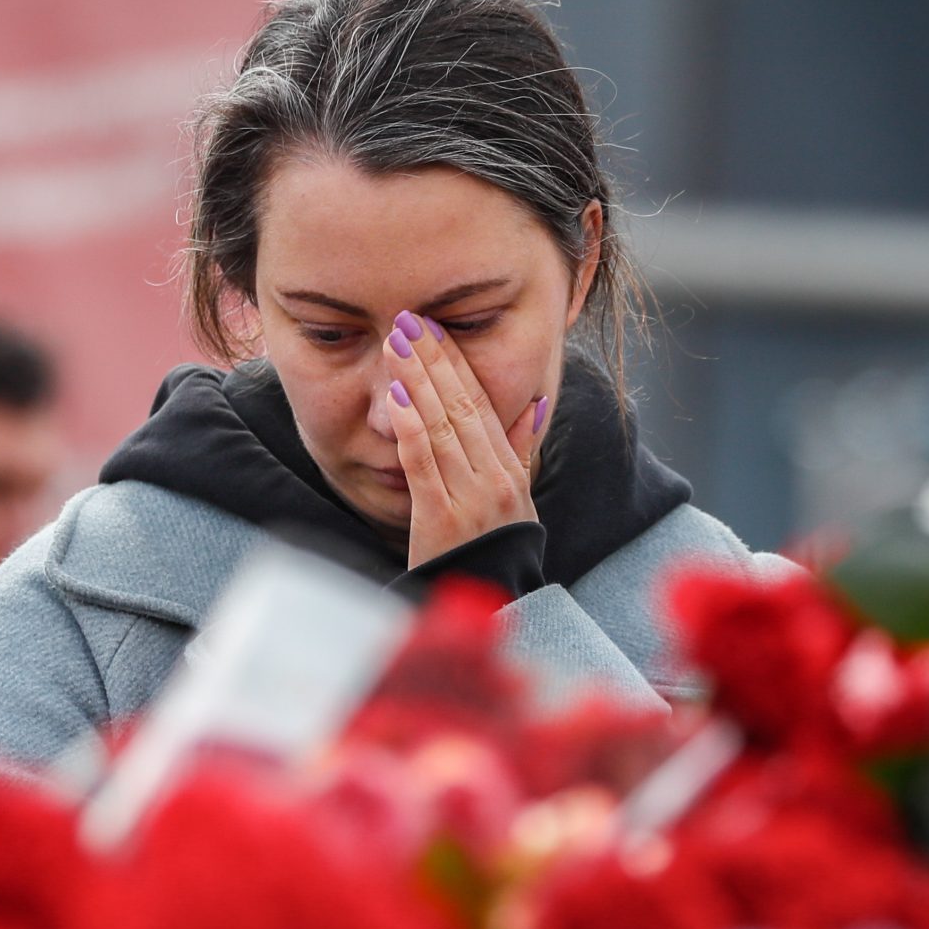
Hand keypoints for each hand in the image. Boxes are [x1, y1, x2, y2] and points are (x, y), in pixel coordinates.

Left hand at [382, 309, 551, 569]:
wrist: (489, 609)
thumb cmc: (492, 557)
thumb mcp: (516, 504)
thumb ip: (520, 452)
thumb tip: (533, 405)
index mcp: (511, 472)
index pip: (482, 404)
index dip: (458, 362)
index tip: (435, 328)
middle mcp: (496, 480)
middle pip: (462, 406)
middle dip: (434, 359)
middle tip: (409, 319)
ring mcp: (471, 499)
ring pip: (442, 425)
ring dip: (417, 379)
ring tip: (396, 343)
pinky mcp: (442, 519)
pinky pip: (424, 463)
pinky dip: (410, 426)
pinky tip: (395, 397)